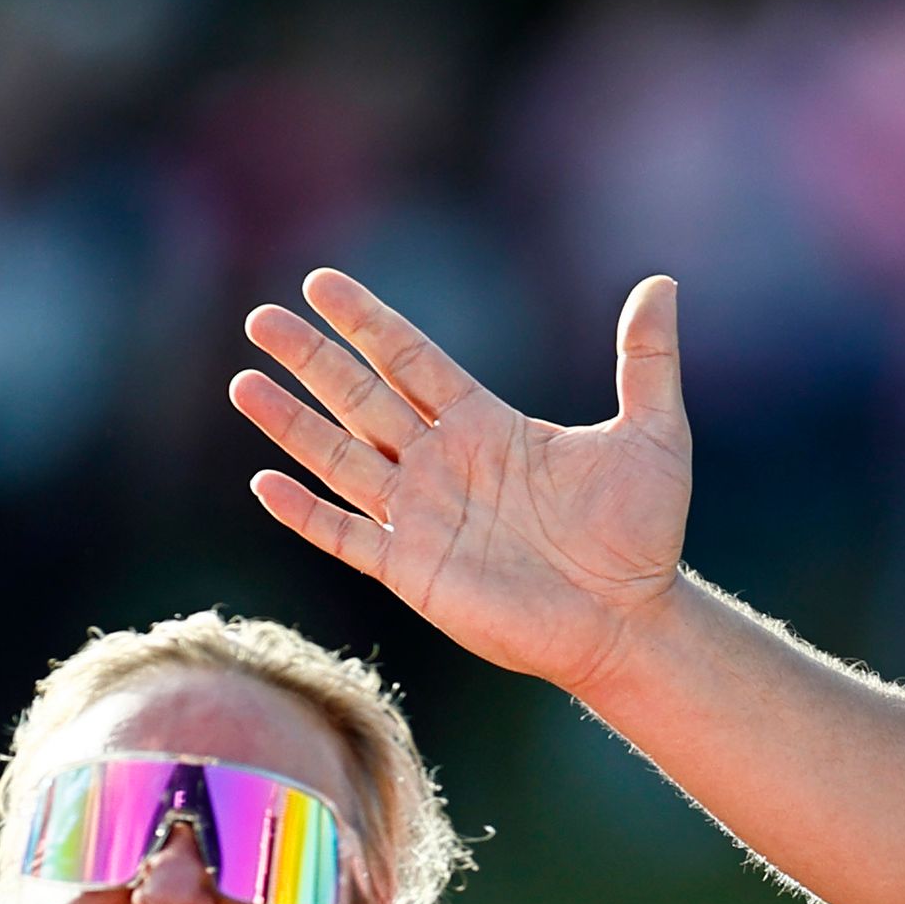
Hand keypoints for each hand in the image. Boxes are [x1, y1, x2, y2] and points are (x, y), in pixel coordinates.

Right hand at [236, 270, 692, 699]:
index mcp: (485, 424)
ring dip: (291, 423)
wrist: (628, 621)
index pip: (410, 358)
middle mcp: (442, 465)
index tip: (320, 285)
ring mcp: (422, 518)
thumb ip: (646, 359)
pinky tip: (265, 483)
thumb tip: (661, 282)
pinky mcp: (413, 572)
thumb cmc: (641, 535)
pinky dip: (305, 511)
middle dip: (311, 358)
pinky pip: (346, 535)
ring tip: (243, 383)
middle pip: (359, 397)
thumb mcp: (653, 433)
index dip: (365, 322)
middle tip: (261, 318)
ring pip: (339, 458)